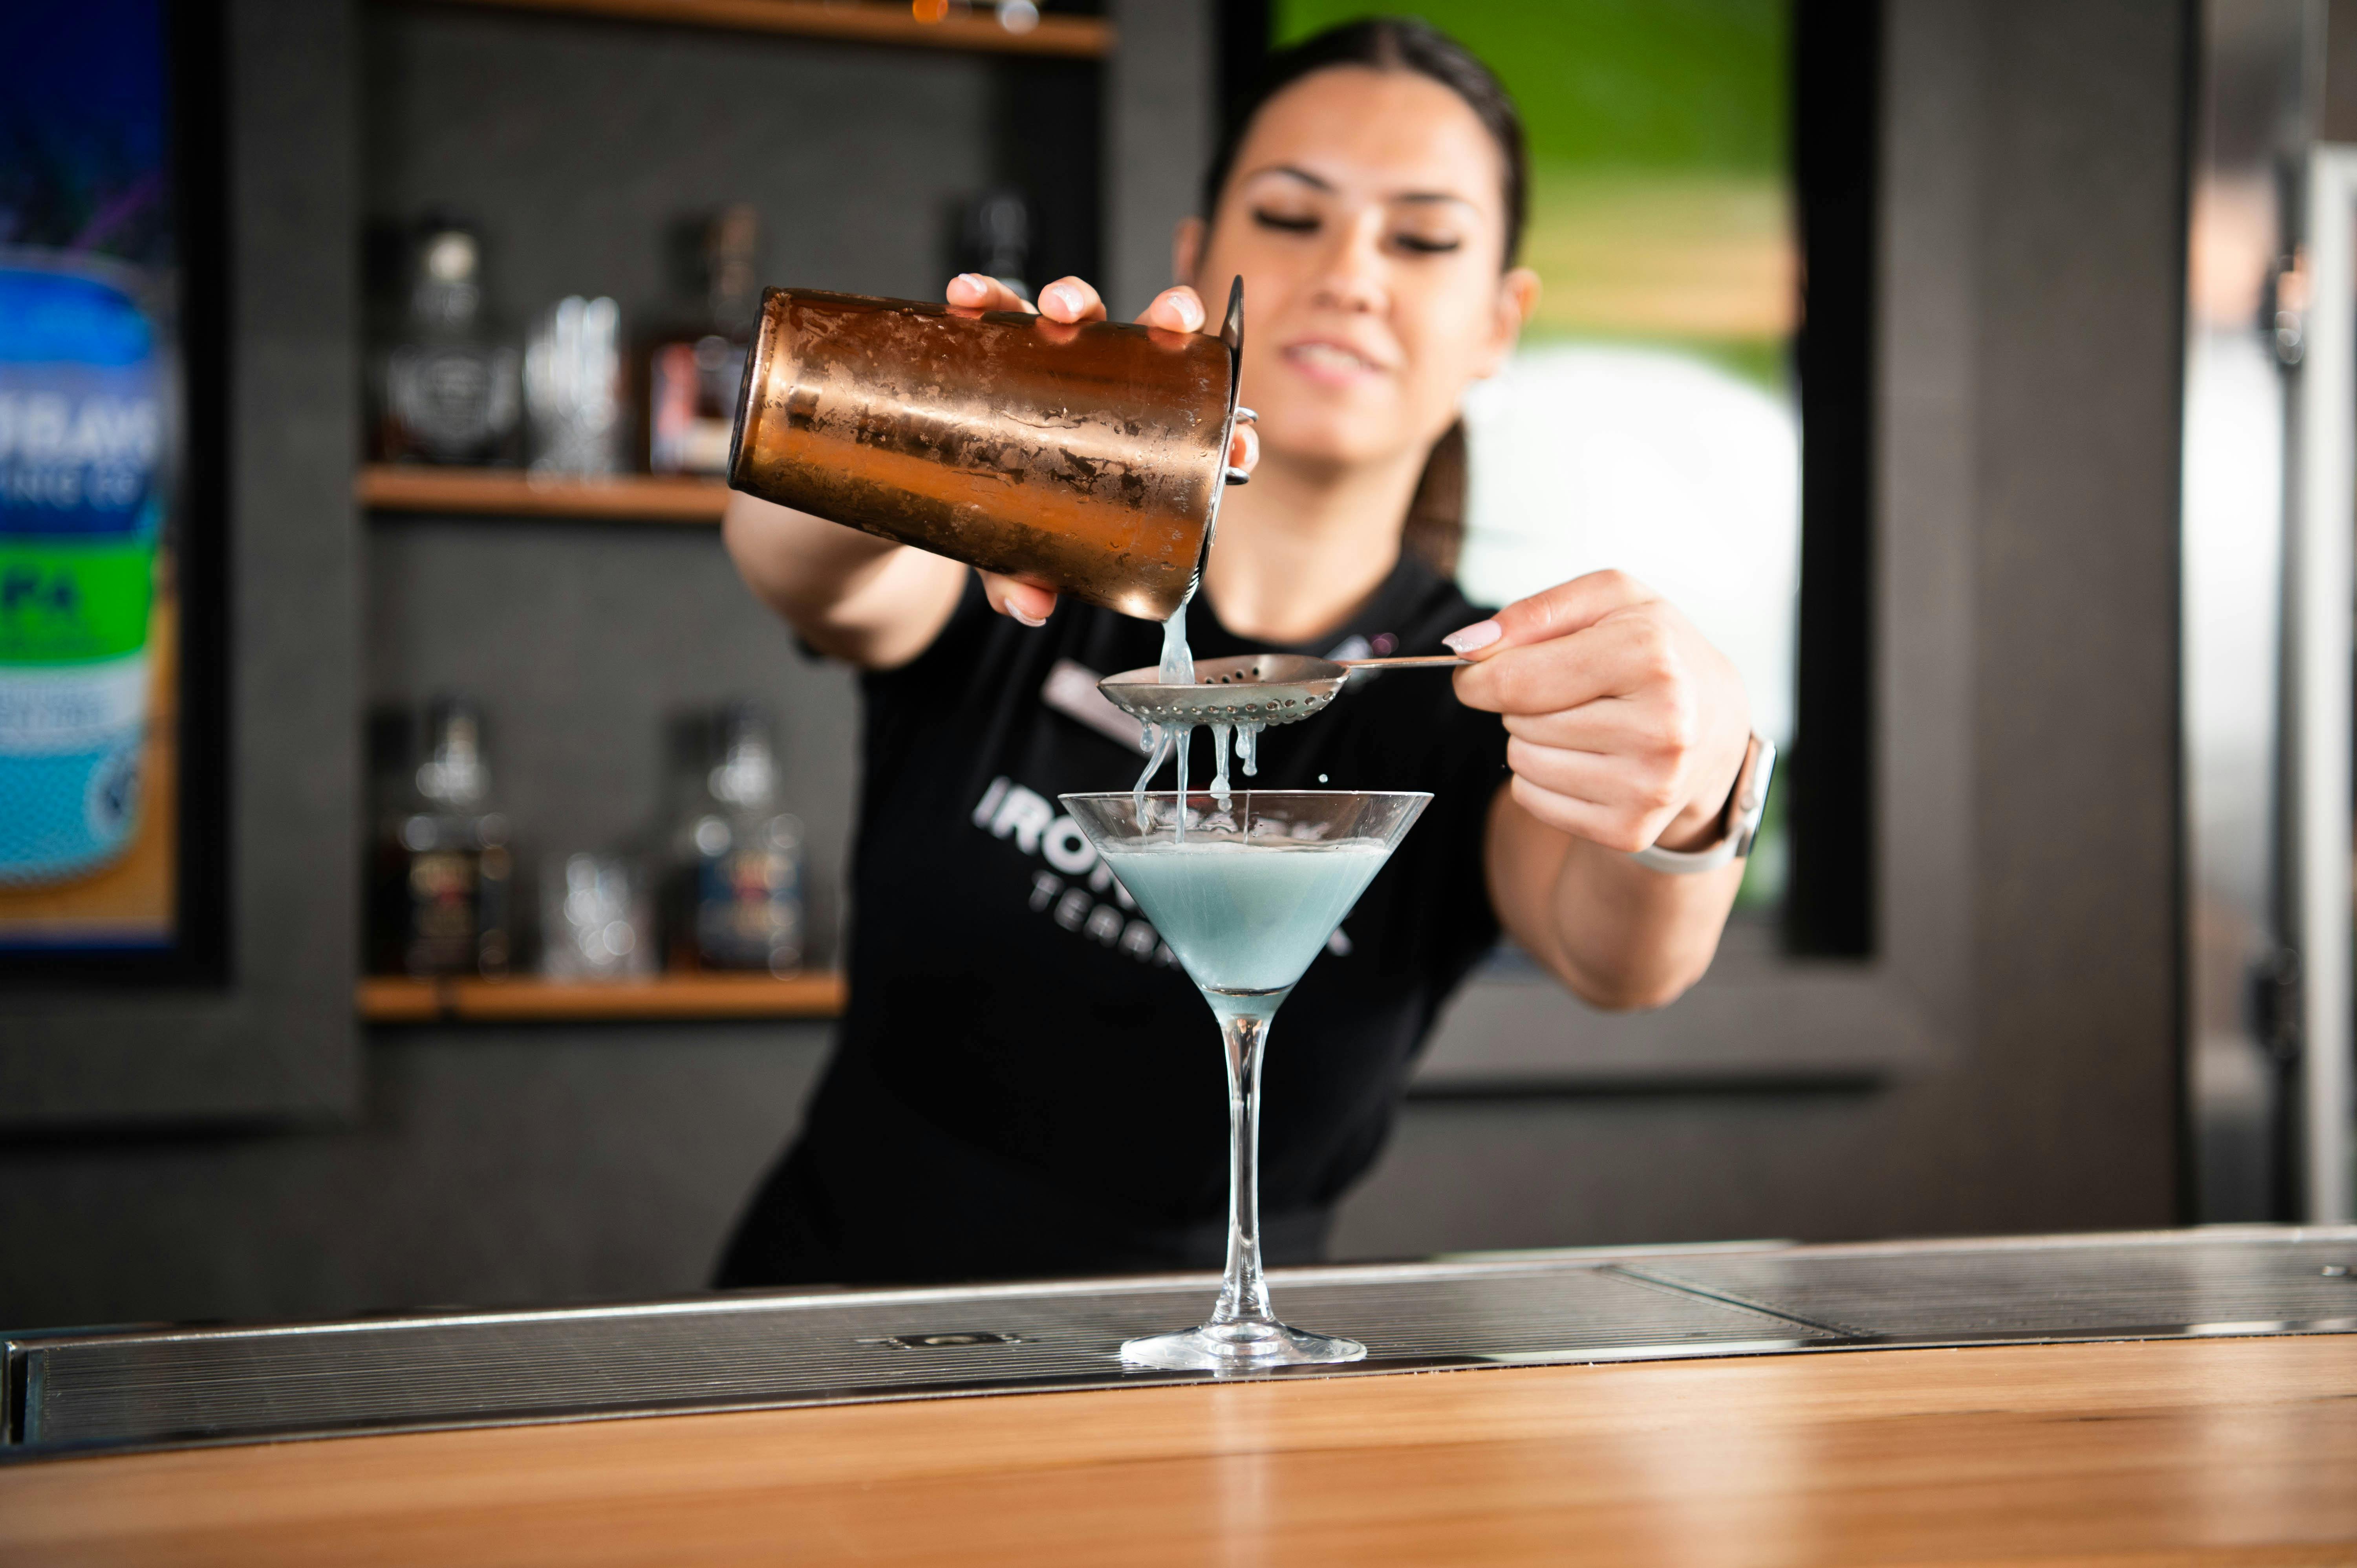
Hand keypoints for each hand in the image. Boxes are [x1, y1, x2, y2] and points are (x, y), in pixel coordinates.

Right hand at [944, 272, 1258, 625]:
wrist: (940, 485)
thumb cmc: (1010, 512)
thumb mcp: (1021, 553)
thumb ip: (1027, 575)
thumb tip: (1029, 608)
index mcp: (1131, 436)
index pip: (1194, 423)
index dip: (1227, 427)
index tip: (1242, 444)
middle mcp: (1100, 385)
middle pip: (1148, 342)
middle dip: (1168, 320)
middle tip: (1172, 320)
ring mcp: (1051, 359)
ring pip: (1078, 314)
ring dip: (1076, 297)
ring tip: (1061, 307)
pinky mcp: (997, 344)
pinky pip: (996, 312)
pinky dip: (987, 299)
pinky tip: (968, 299)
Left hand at [1447, 571, 1750, 854]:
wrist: (1714, 722)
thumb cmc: (1655, 651)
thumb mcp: (1609, 600)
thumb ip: (1535, 612)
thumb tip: (1466, 645)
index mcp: (1651, 657)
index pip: (1517, 679)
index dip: (1479, 676)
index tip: (1476, 673)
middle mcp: (1660, 727)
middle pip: (1518, 721)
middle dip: (1522, 702)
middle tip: (1568, 692)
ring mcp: (1649, 786)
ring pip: (1522, 762)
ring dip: (1531, 739)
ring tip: (1582, 723)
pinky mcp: (1630, 829)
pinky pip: (1534, 800)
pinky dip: (1543, 778)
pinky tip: (1588, 758)